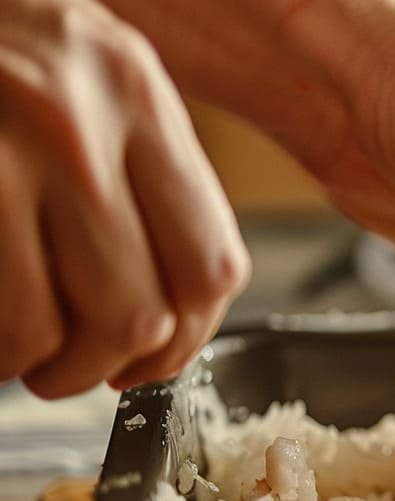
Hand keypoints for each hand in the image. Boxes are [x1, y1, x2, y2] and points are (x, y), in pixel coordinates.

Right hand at [0, 0, 247, 397]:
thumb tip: (172, 298)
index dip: (188, 337)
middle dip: (113, 365)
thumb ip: (142, 168)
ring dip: (49, 367)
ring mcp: (12, 154)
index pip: (211, 262)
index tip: (157, 354)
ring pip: (68, 328)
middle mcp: (83, 126)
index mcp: (139, 100)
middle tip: (81, 365)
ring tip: (27, 355)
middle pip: (144, 312)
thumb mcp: (93, 77)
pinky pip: (6, 315)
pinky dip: (1, 349)